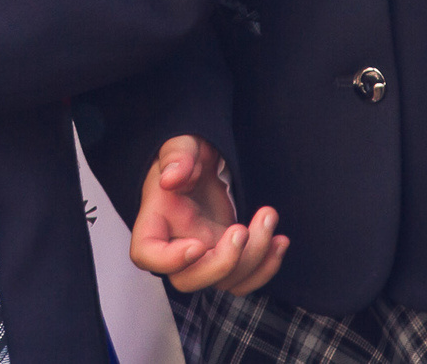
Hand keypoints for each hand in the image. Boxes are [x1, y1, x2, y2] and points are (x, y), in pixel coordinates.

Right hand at [129, 134, 286, 292]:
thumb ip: (176, 157)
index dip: (170, 260)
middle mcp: (176, 245)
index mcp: (155, 220)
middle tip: (241, 230)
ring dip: (256, 257)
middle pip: (187, 281)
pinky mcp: (228, 258)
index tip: (197, 245)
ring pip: (226, 281)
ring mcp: (204, 257)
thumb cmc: (189, 154)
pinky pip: (246, 280)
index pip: (147, 254)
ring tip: (268, 216)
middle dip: (223, 263)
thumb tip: (171, 179)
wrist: (206, 163)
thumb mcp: (182, 145)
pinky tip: (280, 240)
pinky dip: (267, 267)